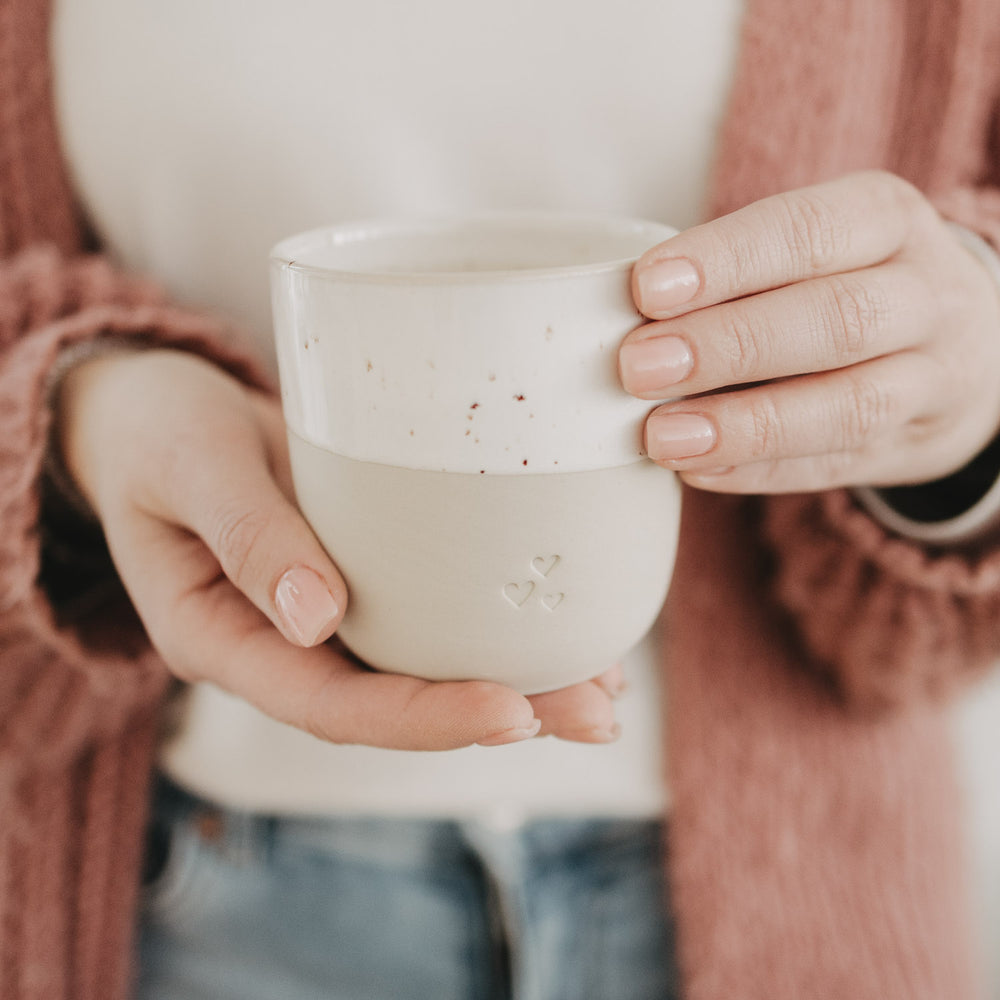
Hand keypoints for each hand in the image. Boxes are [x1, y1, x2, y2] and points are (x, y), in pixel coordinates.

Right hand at [56, 349, 621, 749]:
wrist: (156, 413)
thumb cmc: (158, 433)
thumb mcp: (189, 466)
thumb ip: (245, 534)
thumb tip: (317, 617)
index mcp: (227, 642)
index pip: (333, 706)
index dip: (424, 719)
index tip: (513, 713)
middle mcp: (287, 644)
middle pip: (399, 701)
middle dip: (501, 714)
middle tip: (596, 712)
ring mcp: (330, 612)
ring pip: (428, 664)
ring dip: (521, 680)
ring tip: (607, 687)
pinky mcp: (365, 571)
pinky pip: (433, 610)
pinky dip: (498, 620)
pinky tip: (569, 622)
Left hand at [619, 170, 999, 492]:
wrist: (968, 348)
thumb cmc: (852, 283)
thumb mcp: (822, 247)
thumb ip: (741, 272)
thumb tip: (624, 315)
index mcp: (887, 220)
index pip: (808, 230)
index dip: (727, 260)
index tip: (646, 288)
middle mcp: (925, 296)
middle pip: (835, 318)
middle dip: (728, 345)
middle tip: (638, 367)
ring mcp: (930, 379)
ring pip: (849, 405)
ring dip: (746, 424)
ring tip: (663, 436)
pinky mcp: (912, 447)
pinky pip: (837, 466)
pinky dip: (761, 472)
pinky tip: (697, 471)